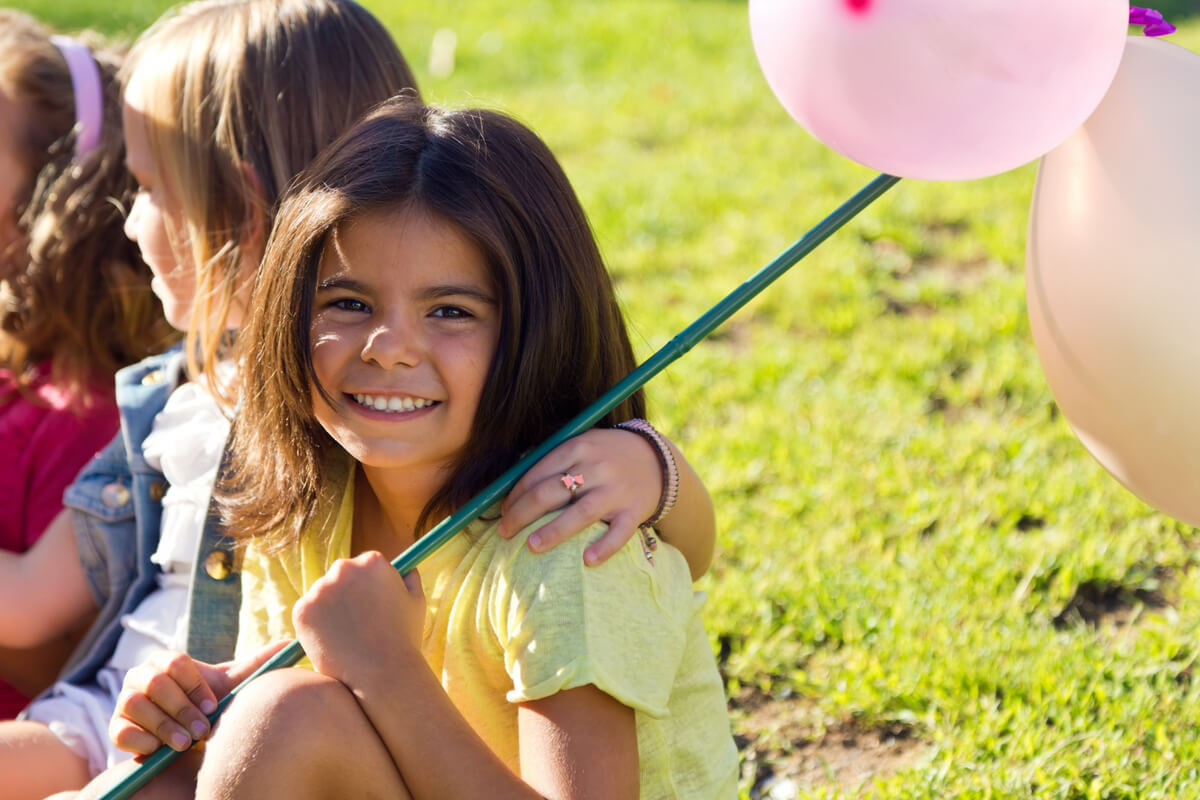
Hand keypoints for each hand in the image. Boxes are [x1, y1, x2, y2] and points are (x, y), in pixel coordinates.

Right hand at [109, 642, 285, 755]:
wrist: (187, 738)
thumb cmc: (210, 706)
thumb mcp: (232, 686)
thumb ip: (257, 665)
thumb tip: (290, 642)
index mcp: (168, 661)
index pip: (176, 662)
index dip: (195, 685)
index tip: (215, 706)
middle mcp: (142, 676)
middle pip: (155, 683)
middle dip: (181, 708)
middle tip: (203, 731)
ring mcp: (125, 702)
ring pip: (135, 705)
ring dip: (164, 725)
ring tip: (186, 743)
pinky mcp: (117, 728)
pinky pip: (120, 731)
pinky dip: (141, 740)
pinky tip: (160, 750)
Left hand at [292, 552, 425, 683]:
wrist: (382, 673)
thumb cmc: (404, 639)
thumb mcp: (416, 602)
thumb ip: (410, 578)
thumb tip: (407, 568)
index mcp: (373, 562)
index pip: (364, 565)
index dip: (368, 587)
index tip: (370, 606)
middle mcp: (344, 568)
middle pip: (340, 575)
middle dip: (345, 594)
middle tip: (356, 623)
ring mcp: (320, 589)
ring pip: (321, 595)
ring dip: (329, 610)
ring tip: (347, 637)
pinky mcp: (302, 610)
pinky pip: (307, 614)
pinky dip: (315, 627)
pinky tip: (333, 642)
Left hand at [497, 428, 661, 564]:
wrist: (658, 460)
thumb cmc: (608, 455)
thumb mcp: (583, 445)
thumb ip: (555, 461)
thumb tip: (514, 488)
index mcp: (579, 447)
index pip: (538, 472)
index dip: (516, 494)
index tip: (503, 511)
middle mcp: (597, 467)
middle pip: (552, 492)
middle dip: (522, 513)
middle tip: (505, 532)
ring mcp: (616, 491)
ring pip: (581, 513)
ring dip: (554, 531)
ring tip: (532, 546)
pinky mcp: (634, 511)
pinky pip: (619, 533)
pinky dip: (604, 547)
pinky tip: (587, 561)